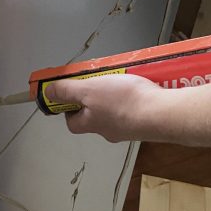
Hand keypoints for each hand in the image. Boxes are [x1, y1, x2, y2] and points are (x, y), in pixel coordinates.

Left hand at [45, 74, 160, 142]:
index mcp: (91, 124)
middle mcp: (109, 131)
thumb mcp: (88, 90)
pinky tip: (143, 86)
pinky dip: (136, 98)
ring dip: (118, 96)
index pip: (72, 122)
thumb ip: (67, 91)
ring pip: (117, 112)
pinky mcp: (146, 124)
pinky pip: (135, 109)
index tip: (73, 94)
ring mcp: (129, 129)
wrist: (162, 114)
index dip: (69, 109)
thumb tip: (48, 94)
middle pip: (95, 116)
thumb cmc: (123, 101)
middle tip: (102, 82)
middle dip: (97, 99)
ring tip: (124, 80)